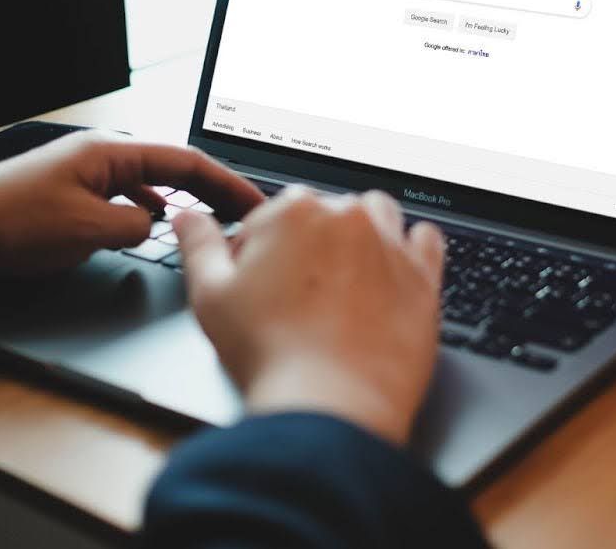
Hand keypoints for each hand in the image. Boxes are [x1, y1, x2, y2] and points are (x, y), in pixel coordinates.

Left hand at [0, 131, 264, 280]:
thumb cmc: (9, 223)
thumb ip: (136, 228)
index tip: (254, 201)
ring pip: (150, 182)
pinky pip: (125, 194)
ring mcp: (85, 171)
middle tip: (245, 211)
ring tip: (211, 220)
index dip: (226, 182)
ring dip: (183, 199)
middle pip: (173, 167)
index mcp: (111, 153)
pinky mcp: (70, 191)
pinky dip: (151, 208)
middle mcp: (102, 154)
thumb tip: (156, 227)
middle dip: (212, 189)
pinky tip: (155, 223)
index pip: (185, 162)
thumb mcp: (87, 232)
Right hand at [175, 187, 445, 445]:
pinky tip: (393, 272)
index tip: (260, 285)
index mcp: (294, 211)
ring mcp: (390, 245)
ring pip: (377, 216)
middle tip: (297, 295)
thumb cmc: (269, 353)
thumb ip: (199, 246)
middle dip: (311, 244)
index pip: (272, 216)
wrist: (330, 405)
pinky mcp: (424, 278)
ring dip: (362, 234)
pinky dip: (411, 248)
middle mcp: (347, 217)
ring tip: (344, 279)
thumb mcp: (210, 296)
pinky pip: (426, 240)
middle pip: (326, 214)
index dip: (260, 251)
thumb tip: (189, 217)